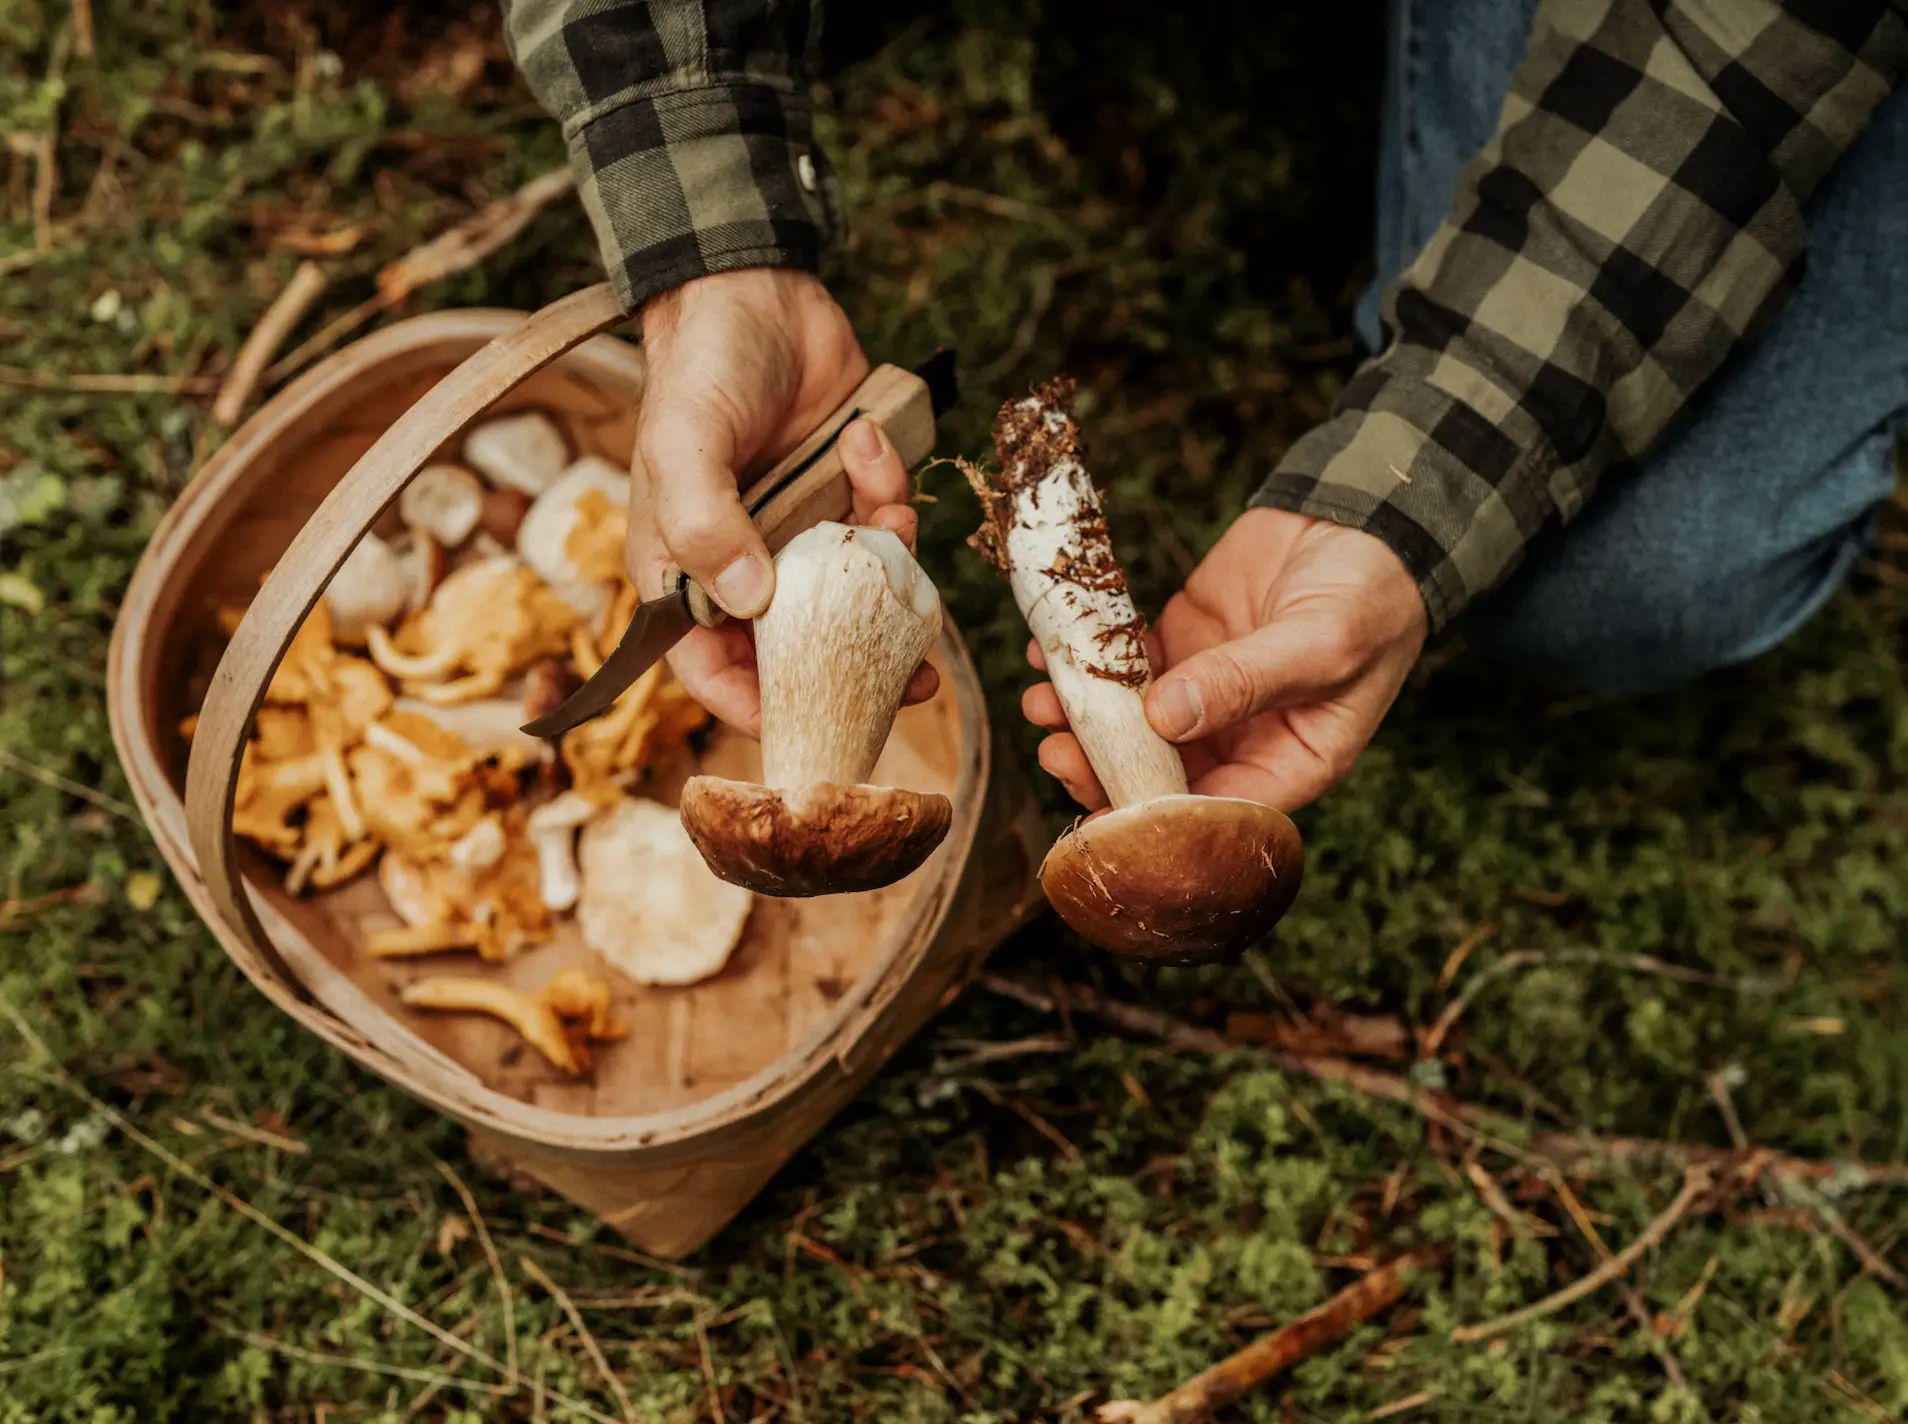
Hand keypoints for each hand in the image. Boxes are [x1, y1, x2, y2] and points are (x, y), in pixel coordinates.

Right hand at [624, 268, 935, 731]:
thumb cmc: (698, 368)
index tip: (811, 720)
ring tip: (889, 518)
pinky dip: (890, 493)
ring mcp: (800, 534)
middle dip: (856, 662)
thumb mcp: (683, 443)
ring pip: (857, 591)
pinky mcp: (847, 497)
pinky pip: (884, 526)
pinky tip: (869, 442)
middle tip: (915, 680)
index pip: (709, 666)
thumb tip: (750, 601)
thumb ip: (705, 523)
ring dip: (886, 565)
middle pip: (798, 648)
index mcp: (686, 570)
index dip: (755, 705)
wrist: (753, 288)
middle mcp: (744, 563)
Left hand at [1023, 507, 1427, 811]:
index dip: (1157, 821)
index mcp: (1290, 763)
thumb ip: (1245, 682)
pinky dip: (1087, 662)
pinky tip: (1050, 652)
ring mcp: (1203, 692)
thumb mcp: (1321, 643)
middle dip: (1101, 769)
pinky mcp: (1178, 645)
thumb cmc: (1370, 595)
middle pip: (1158, 776)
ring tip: (1042, 702)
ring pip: (1130, 724)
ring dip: (1082, 720)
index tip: (1102, 815)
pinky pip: (1123, 666)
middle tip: (1056, 751)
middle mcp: (1241, 739)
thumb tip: (1166, 719)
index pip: (1217, 814)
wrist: (1362, 518)